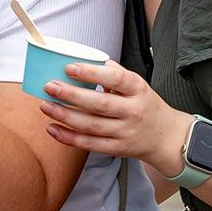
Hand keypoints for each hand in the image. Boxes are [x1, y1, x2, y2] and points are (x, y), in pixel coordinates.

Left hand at [38, 59, 190, 174]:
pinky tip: (52, 128)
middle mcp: (133, 112)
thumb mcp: (137, 85)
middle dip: (71, 95)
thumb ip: (114, 73)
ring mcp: (125, 132)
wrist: (166, 137)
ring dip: (65, 116)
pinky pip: (90, 144)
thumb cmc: (145, 105)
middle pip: (100, 104)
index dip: (92, 73)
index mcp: (138, 90)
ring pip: (91, 125)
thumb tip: (87, 61)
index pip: (116, 79)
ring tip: (45, 106)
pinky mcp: (117, 149)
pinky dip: (69, 138)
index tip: (69, 67)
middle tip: (49, 86)